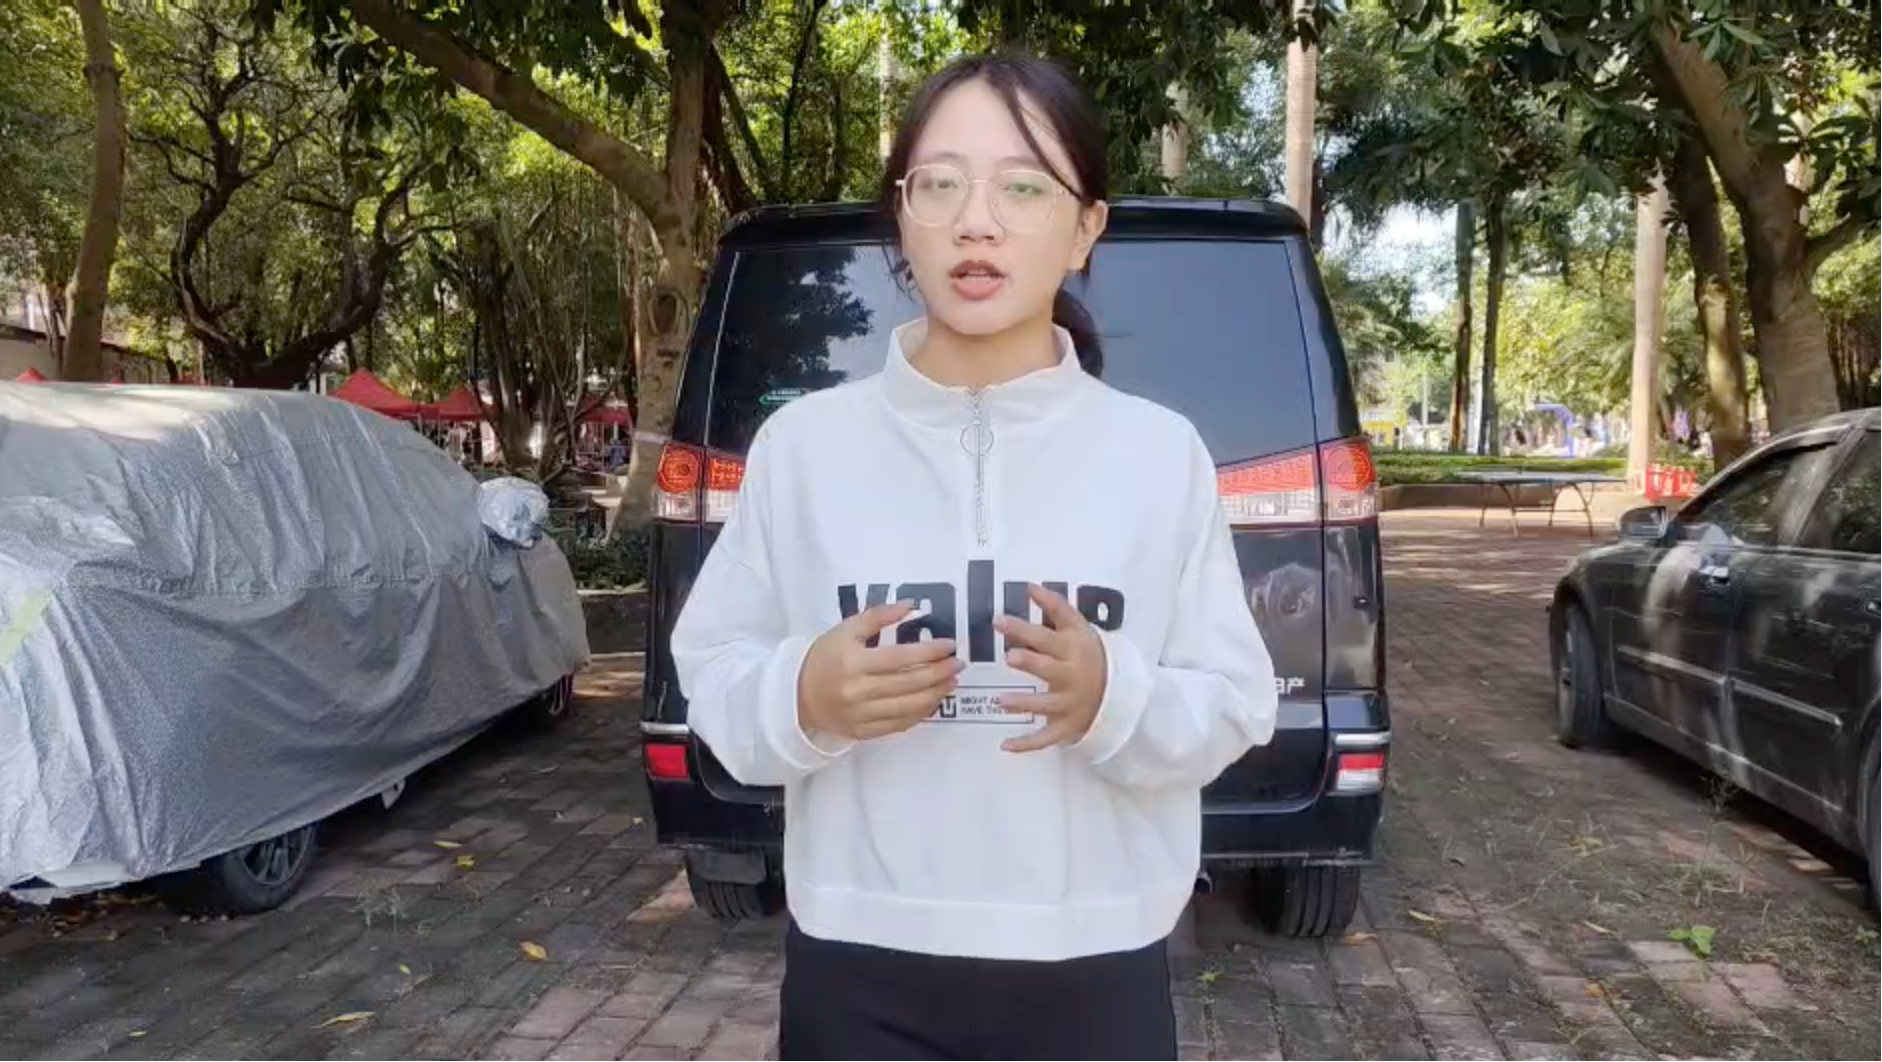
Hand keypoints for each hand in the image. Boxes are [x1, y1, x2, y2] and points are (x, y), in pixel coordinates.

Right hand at [798, 601, 962, 741]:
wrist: (798, 695)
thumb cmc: (824, 658)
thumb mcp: (846, 630)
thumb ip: (878, 616)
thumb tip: (911, 606)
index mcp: (854, 663)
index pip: (900, 658)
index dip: (929, 652)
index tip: (949, 646)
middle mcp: (859, 691)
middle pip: (909, 684)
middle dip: (939, 673)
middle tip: (957, 664)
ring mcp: (862, 715)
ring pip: (909, 707)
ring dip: (936, 694)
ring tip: (951, 682)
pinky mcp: (865, 731)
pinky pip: (900, 724)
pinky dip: (921, 713)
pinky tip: (933, 701)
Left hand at [994, 584, 1106, 752]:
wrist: (1118, 691)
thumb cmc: (1089, 654)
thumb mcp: (1078, 628)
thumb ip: (1055, 607)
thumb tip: (1030, 585)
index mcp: (1072, 650)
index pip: (1046, 637)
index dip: (1023, 629)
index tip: (998, 620)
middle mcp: (1071, 676)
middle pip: (1048, 668)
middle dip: (1030, 662)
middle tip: (1010, 657)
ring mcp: (1068, 703)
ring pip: (1045, 705)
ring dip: (1023, 703)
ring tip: (999, 701)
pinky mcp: (1065, 726)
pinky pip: (1045, 737)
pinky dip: (1026, 744)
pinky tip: (1005, 746)